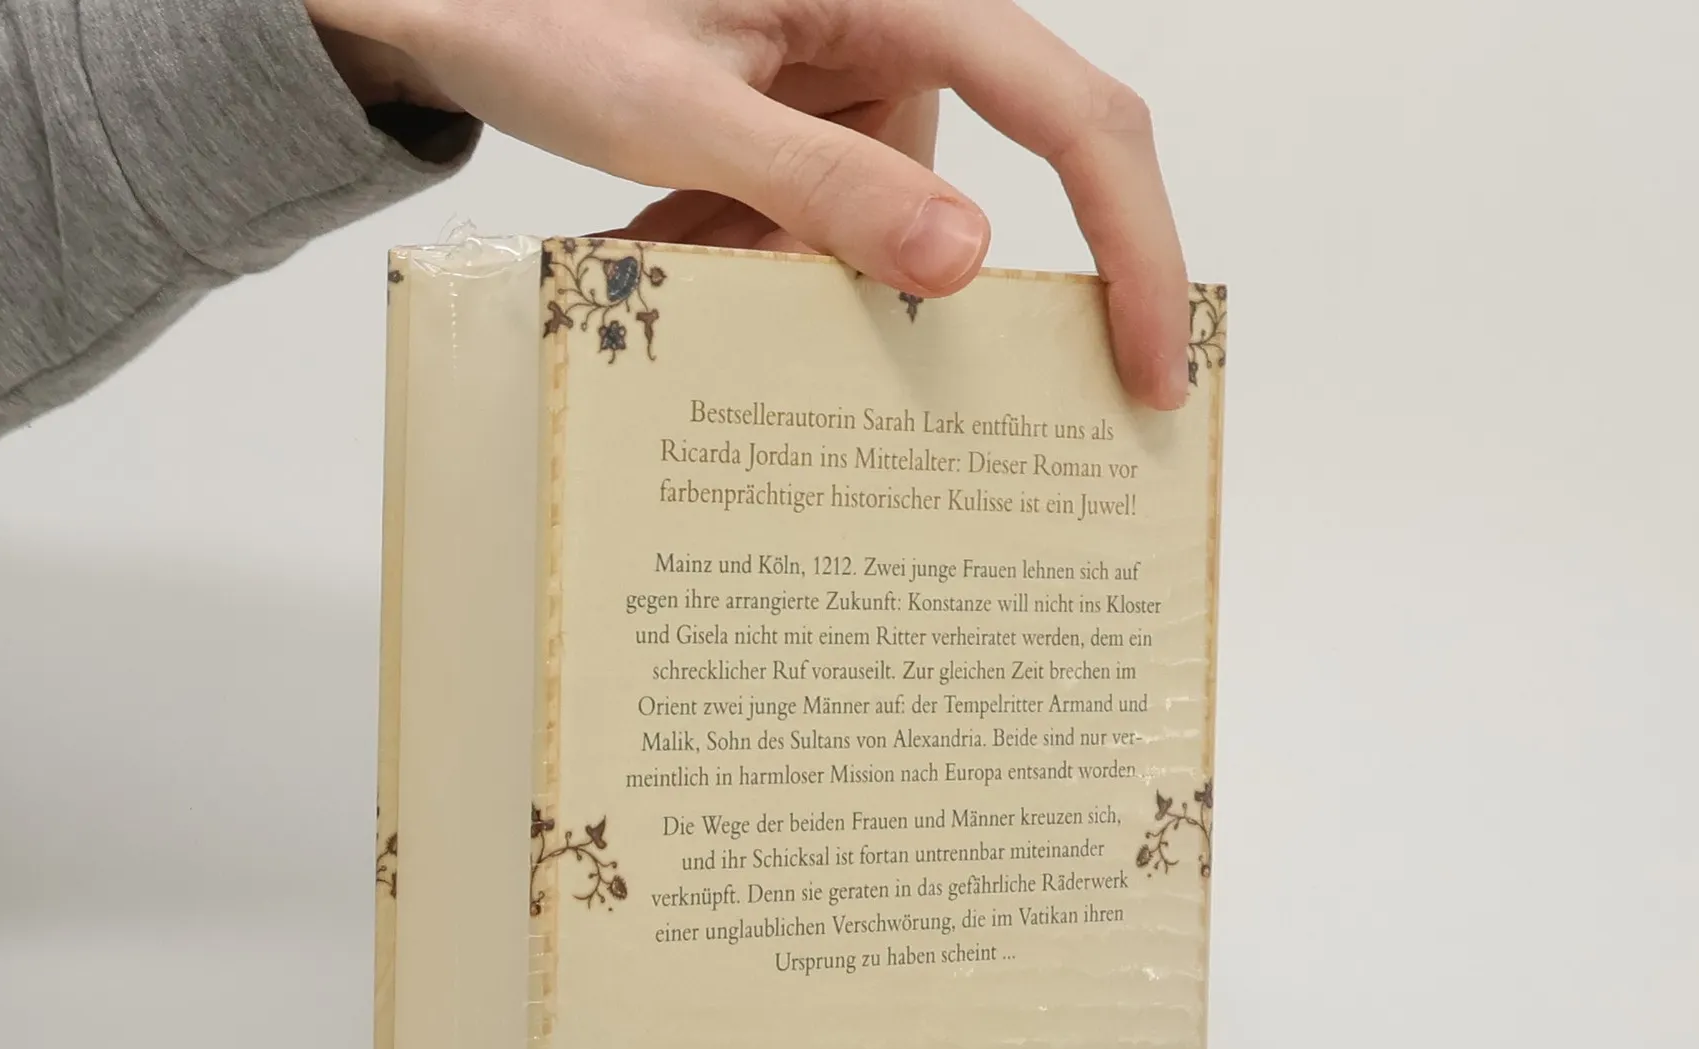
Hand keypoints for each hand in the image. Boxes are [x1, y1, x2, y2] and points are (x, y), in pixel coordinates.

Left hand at [309, 0, 1189, 408]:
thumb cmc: (543, 8)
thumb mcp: (677, 111)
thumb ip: (821, 185)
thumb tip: (968, 262)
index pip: (1069, 114)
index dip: (1135, 241)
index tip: (1154, 364)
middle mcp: (898, 31)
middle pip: (986, 184)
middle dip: (904, 280)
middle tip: (829, 333)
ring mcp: (855, 86)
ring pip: (883, 232)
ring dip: (783, 271)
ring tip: (663, 231)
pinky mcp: (813, 128)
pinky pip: (823, 230)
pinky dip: (750, 254)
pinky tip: (663, 222)